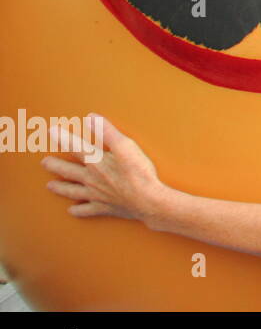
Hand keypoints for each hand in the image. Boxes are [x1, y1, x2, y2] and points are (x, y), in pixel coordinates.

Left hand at [42, 114, 168, 225]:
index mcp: (97, 162)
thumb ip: (108, 132)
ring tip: (50, 186)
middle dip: (55, 165)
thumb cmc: (138, 173)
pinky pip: (86, 211)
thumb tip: (92, 118)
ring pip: (72, 191)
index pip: (76, 147)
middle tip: (44, 162)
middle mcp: (92, 179)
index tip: (51, 132)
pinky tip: (72, 210)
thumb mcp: (126, 146)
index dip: (63, 138)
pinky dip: (78, 211)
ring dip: (60, 188)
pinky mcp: (103, 208)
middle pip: (68, 171)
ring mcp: (96, 195)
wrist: (147, 200)